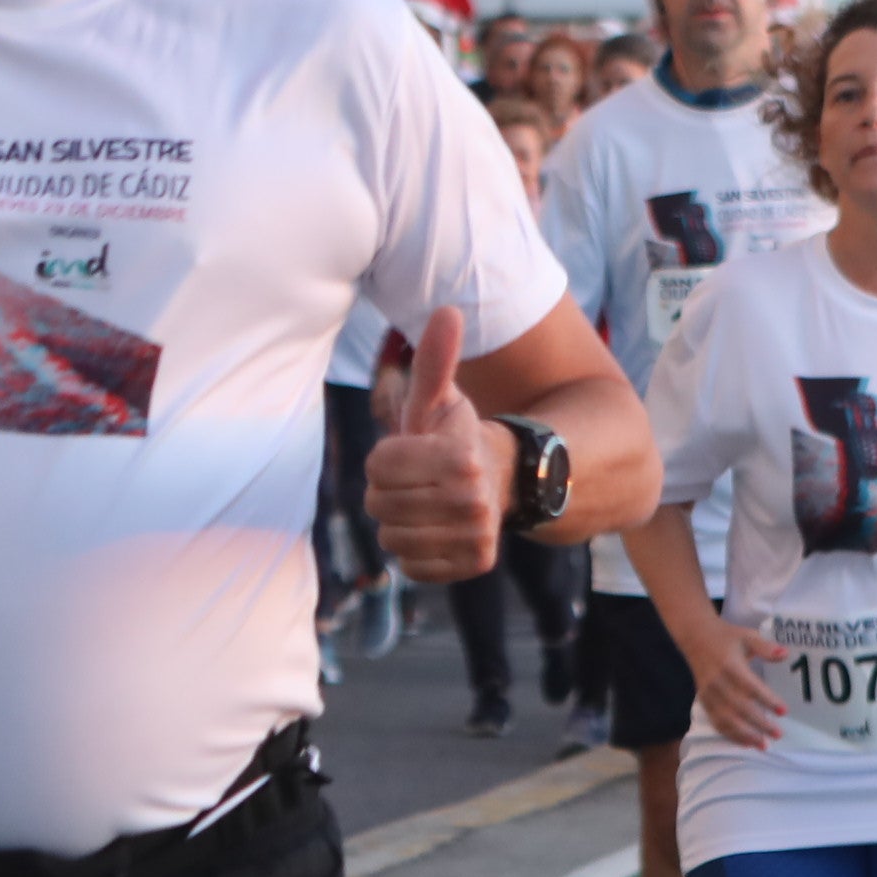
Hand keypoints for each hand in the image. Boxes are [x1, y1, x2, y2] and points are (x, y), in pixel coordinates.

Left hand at [360, 309, 506, 584]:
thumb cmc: (453, 437)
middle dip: (389, 491)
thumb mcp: (440, 399)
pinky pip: (410, 566)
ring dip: (400, 522)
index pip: (377, 465)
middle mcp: (473, 500)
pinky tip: (436, 531)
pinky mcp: (475, 566)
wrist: (500, 482)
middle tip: (417, 481)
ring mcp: (477, 537)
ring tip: (426, 505)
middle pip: (379, 505)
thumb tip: (447, 310)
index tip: (412, 451)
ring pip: (390, 539)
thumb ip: (435, 360)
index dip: (385, 458)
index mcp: (459, 456)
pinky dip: (415, 552)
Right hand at [682, 617, 792, 749]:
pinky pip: (716, 722)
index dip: (766, 700)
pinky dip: (730, 735)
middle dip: (759, 723)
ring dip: (745, 735)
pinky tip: (745, 743)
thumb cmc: (726, 638)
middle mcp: (717, 682)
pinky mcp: (703, 701)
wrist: (695, 638)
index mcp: (729, 665)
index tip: (783, 711)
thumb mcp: (747, 636)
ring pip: (726, 719)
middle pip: (739, 708)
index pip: (749, 687)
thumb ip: (765, 647)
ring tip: (763, 745)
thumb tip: (785, 654)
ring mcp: (708, 694)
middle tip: (778, 734)